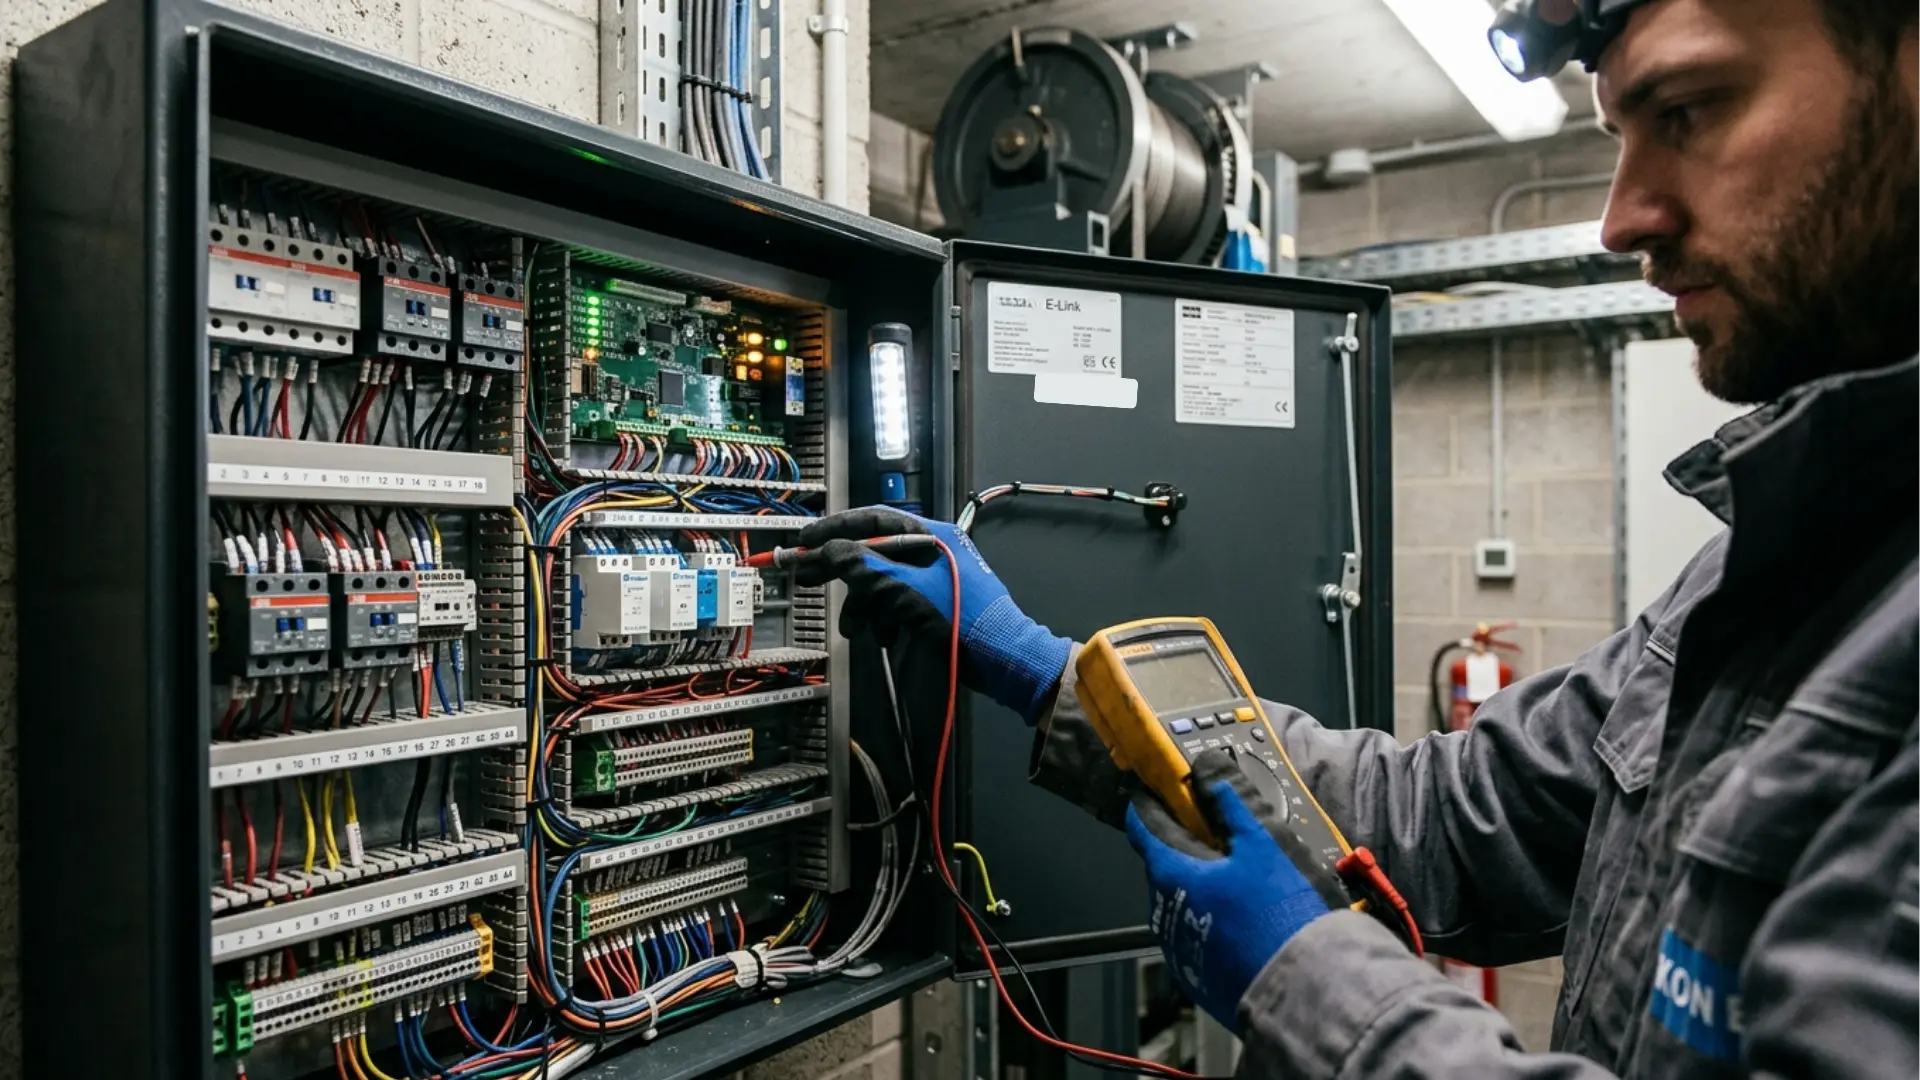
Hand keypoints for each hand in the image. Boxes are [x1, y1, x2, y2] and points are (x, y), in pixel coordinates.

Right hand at [791, 507, 1071, 722]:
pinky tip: (882, 637)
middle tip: (806, 577)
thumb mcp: (907, 593)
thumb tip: (830, 550)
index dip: (837, 528)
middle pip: (875, 552)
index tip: (807, 540)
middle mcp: (931, 551)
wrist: (1004, 661)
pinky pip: (896, 603)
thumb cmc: (963, 620)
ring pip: (882, 583)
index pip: (875, 520)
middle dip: (843, 571)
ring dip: (863, 606)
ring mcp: (932, 579)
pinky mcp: (931, 605)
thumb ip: (866, 569)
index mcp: (932, 535)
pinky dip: (883, 619)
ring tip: (853, 629)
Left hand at [1125, 750, 1343, 1032]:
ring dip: (1202, 886)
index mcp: (1172, 874)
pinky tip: (1246, 919)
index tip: (1151, 789)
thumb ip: (1232, 800)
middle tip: (1213, 829)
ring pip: (1183, 903)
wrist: (1308, 989)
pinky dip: (1215, 921)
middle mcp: (1166, 914)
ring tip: (1240, 878)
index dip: (1148, 803)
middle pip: (1165, 866)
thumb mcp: (1263, 841)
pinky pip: (1200, 937)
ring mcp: (1181, 950)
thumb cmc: (1284, 912)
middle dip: (1184, 845)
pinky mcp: (1202, 978)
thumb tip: (1209, 767)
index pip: (1143, 827)